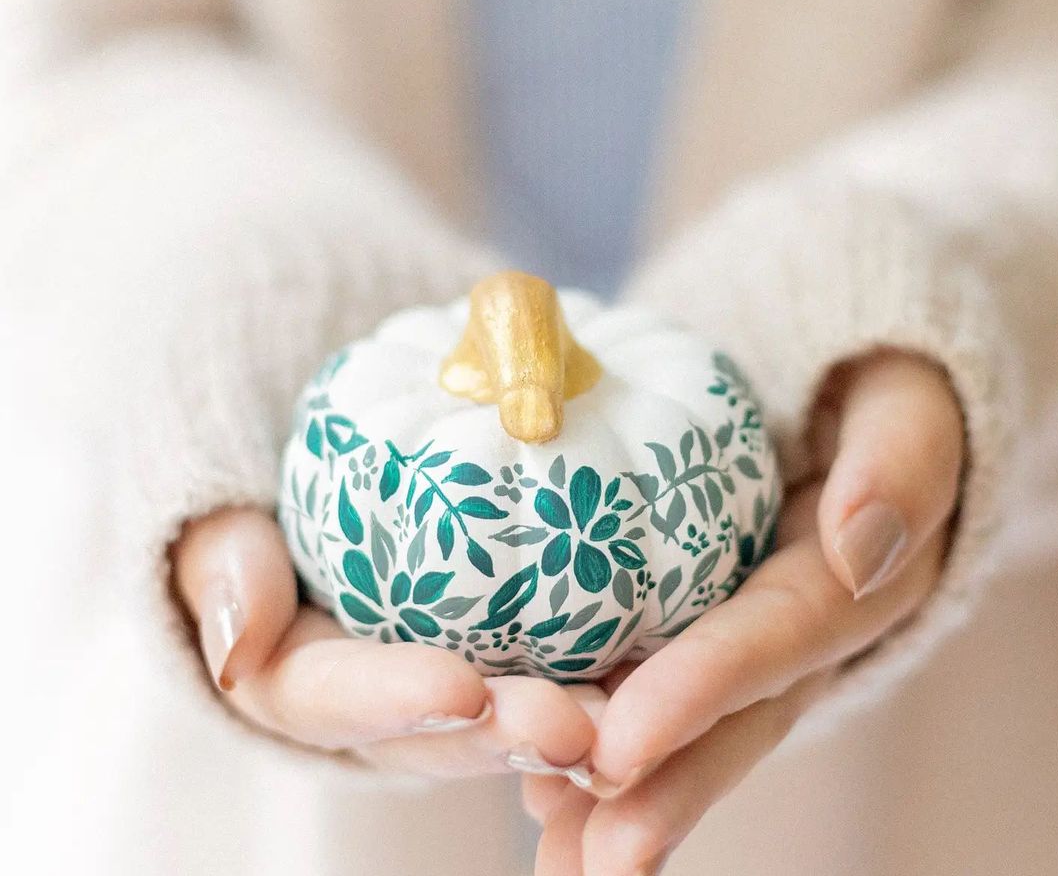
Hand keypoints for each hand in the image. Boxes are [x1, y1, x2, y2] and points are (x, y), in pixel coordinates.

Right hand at [171, 507, 597, 776]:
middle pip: (446, 733)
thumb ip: (220, 575)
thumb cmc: (265, 521)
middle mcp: (386, 711)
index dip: (399, 699)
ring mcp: (448, 690)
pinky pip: (551, 668)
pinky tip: (656, 658)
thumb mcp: (219, 539)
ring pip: (510, 719)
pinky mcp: (500, 655)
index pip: (342, 701)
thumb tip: (233, 649)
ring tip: (637, 714)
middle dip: (508, 734)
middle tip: (578, 727)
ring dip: (572, 721)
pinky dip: (603, 673)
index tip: (461, 688)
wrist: (314, 506)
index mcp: (308, 687)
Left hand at [524, 349, 964, 874]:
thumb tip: (861, 546)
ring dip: (621, 796)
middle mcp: (793, 632)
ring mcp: (742, 633)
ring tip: (553, 854)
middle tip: (587, 861)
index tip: (623, 745)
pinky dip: (602, 745)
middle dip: (663, 789)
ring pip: (688, 725)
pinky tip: (538, 790)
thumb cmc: (873, 393)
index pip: (775, 637)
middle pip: (731, 717)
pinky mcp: (695, 620)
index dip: (705, 689)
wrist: (836, 399)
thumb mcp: (901, 408)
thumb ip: (897, 463)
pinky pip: (650, 685)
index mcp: (847, 583)